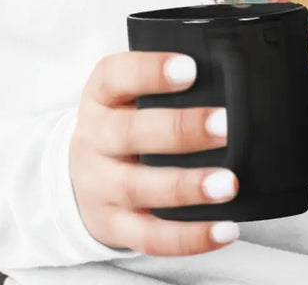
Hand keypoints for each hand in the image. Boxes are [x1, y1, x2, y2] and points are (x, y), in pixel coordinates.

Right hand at [69, 50, 243, 255]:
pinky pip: (151, 238)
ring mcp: (100, 187)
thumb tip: (228, 83)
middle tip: (224, 126)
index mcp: (99, 98)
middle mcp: (94, 140)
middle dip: (180, 129)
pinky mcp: (114, 227)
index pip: (114, 75)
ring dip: (187, 187)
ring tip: (228, 184)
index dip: (150, 71)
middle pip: (130, 133)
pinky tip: (224, 230)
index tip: (190, 69)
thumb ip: (162, 87)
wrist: (79, 177)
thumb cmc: (123, 125)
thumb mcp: (126, 97)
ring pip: (140, 188)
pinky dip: (190, 238)